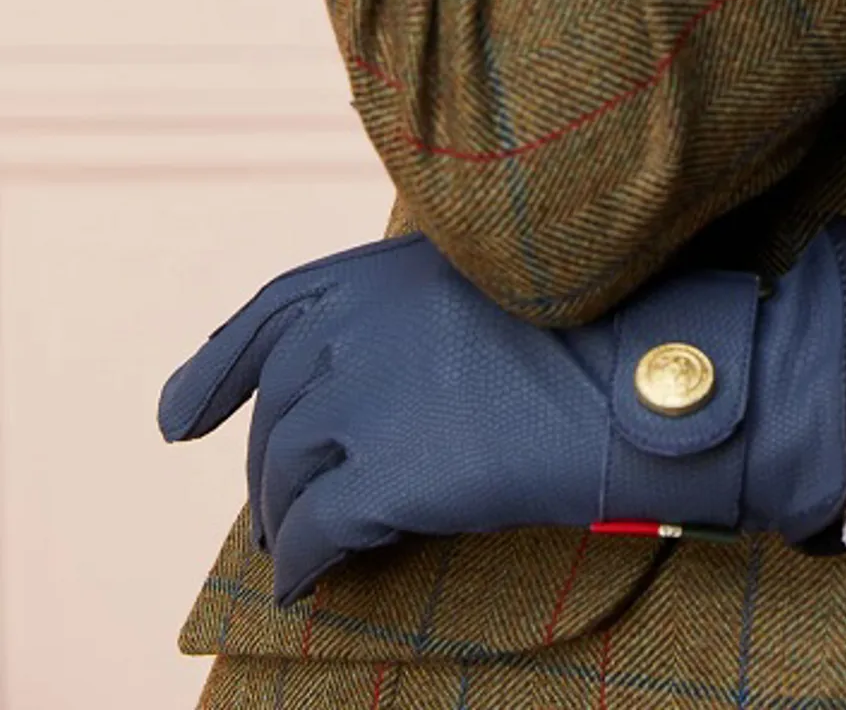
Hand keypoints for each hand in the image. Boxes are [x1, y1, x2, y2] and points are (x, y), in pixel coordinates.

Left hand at [157, 215, 845, 605]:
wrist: (658, 382)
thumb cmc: (614, 330)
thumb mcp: (511, 284)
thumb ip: (440, 310)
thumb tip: (401, 365)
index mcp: (394, 266)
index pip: (276, 309)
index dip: (218, 364)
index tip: (181, 413)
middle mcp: (364, 322)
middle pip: (277, 403)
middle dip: (266, 459)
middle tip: (275, 505)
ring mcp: (368, 396)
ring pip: (283, 471)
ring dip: (282, 515)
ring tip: (297, 547)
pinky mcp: (385, 475)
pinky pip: (314, 531)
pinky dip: (303, 562)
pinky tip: (310, 584)